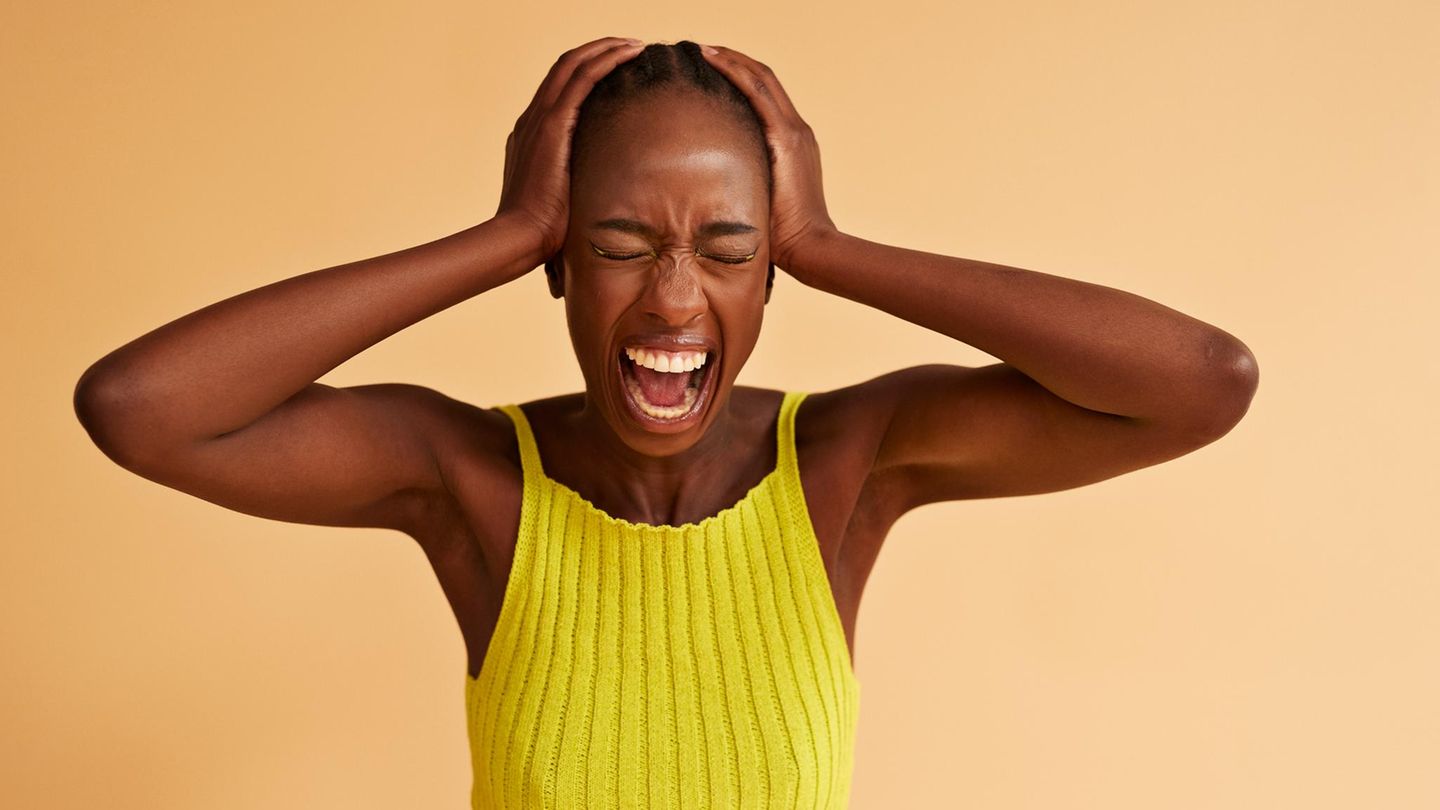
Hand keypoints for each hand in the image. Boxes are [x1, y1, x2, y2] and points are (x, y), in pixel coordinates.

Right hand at [495, 36, 645, 259]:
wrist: (520, 237)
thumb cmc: (541, 230)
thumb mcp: (559, 198)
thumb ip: (573, 185)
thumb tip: (599, 193)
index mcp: (531, 134)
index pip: (558, 88)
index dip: (586, 71)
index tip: (614, 67)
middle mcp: (532, 119)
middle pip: (564, 67)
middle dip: (598, 51)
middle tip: (629, 46)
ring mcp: (540, 119)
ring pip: (573, 65)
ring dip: (606, 49)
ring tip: (634, 44)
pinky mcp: (553, 126)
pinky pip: (582, 79)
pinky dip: (606, 60)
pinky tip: (628, 54)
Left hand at [698, 44, 837, 271]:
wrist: (810, 246)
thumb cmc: (782, 235)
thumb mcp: (761, 200)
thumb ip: (745, 182)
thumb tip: (712, 186)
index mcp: (792, 141)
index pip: (766, 94)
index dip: (740, 74)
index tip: (713, 65)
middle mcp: (796, 129)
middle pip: (764, 78)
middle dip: (733, 59)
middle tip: (702, 49)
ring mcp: (793, 131)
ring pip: (761, 78)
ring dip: (731, 59)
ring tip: (703, 49)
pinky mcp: (786, 139)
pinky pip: (757, 94)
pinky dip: (734, 72)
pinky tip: (712, 62)